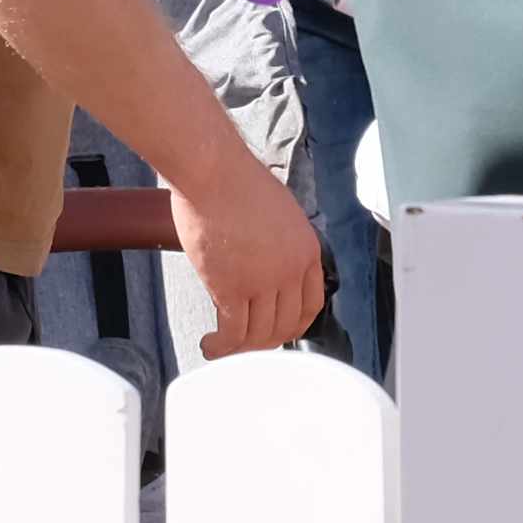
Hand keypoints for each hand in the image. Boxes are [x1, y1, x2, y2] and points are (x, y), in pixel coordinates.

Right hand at [171, 150, 330, 357]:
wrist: (213, 173)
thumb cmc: (237, 182)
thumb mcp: (279, 212)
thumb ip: (280, 242)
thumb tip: (266, 260)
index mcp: (306, 250)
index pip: (312, 304)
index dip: (294, 324)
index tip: (280, 330)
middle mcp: (291, 271)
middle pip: (286, 325)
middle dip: (267, 340)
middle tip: (248, 343)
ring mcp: (263, 282)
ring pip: (260, 335)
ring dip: (242, 348)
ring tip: (224, 346)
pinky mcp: (232, 289)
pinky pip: (233, 333)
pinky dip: (222, 347)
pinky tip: (211, 345)